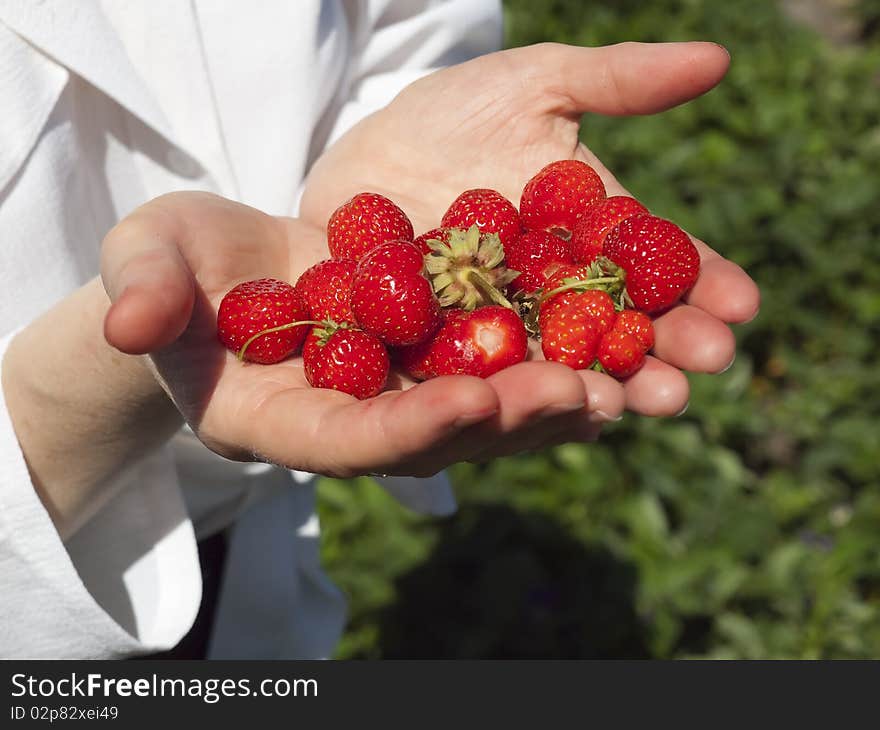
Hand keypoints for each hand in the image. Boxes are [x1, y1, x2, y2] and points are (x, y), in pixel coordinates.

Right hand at [102, 193, 599, 476]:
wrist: (229, 270)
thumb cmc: (177, 271)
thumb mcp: (148, 265)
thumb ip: (141, 293)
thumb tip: (125, 323)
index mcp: (284, 418)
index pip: (348, 439)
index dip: (407, 429)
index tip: (468, 403)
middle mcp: (356, 418)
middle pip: (438, 437)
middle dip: (507, 421)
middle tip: (579, 395)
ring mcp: (401, 389)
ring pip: (484, 412)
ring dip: (553, 401)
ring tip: (623, 382)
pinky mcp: (434, 353)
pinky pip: (498, 364)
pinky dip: (554, 358)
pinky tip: (613, 346)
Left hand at [301, 41, 760, 418]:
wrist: (352, 153)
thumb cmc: (446, 118)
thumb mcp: (530, 86)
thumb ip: (615, 81)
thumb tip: (718, 59)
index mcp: (588, 239)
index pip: (655, 265)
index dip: (701, 284)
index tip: (742, 305)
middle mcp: (553, 297)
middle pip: (615, 331)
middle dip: (657, 355)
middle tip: (692, 378)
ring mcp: (500, 331)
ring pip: (556, 368)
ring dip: (594, 390)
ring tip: (626, 404)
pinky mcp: (442, 355)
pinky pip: (478, 380)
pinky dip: (506, 396)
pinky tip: (535, 411)